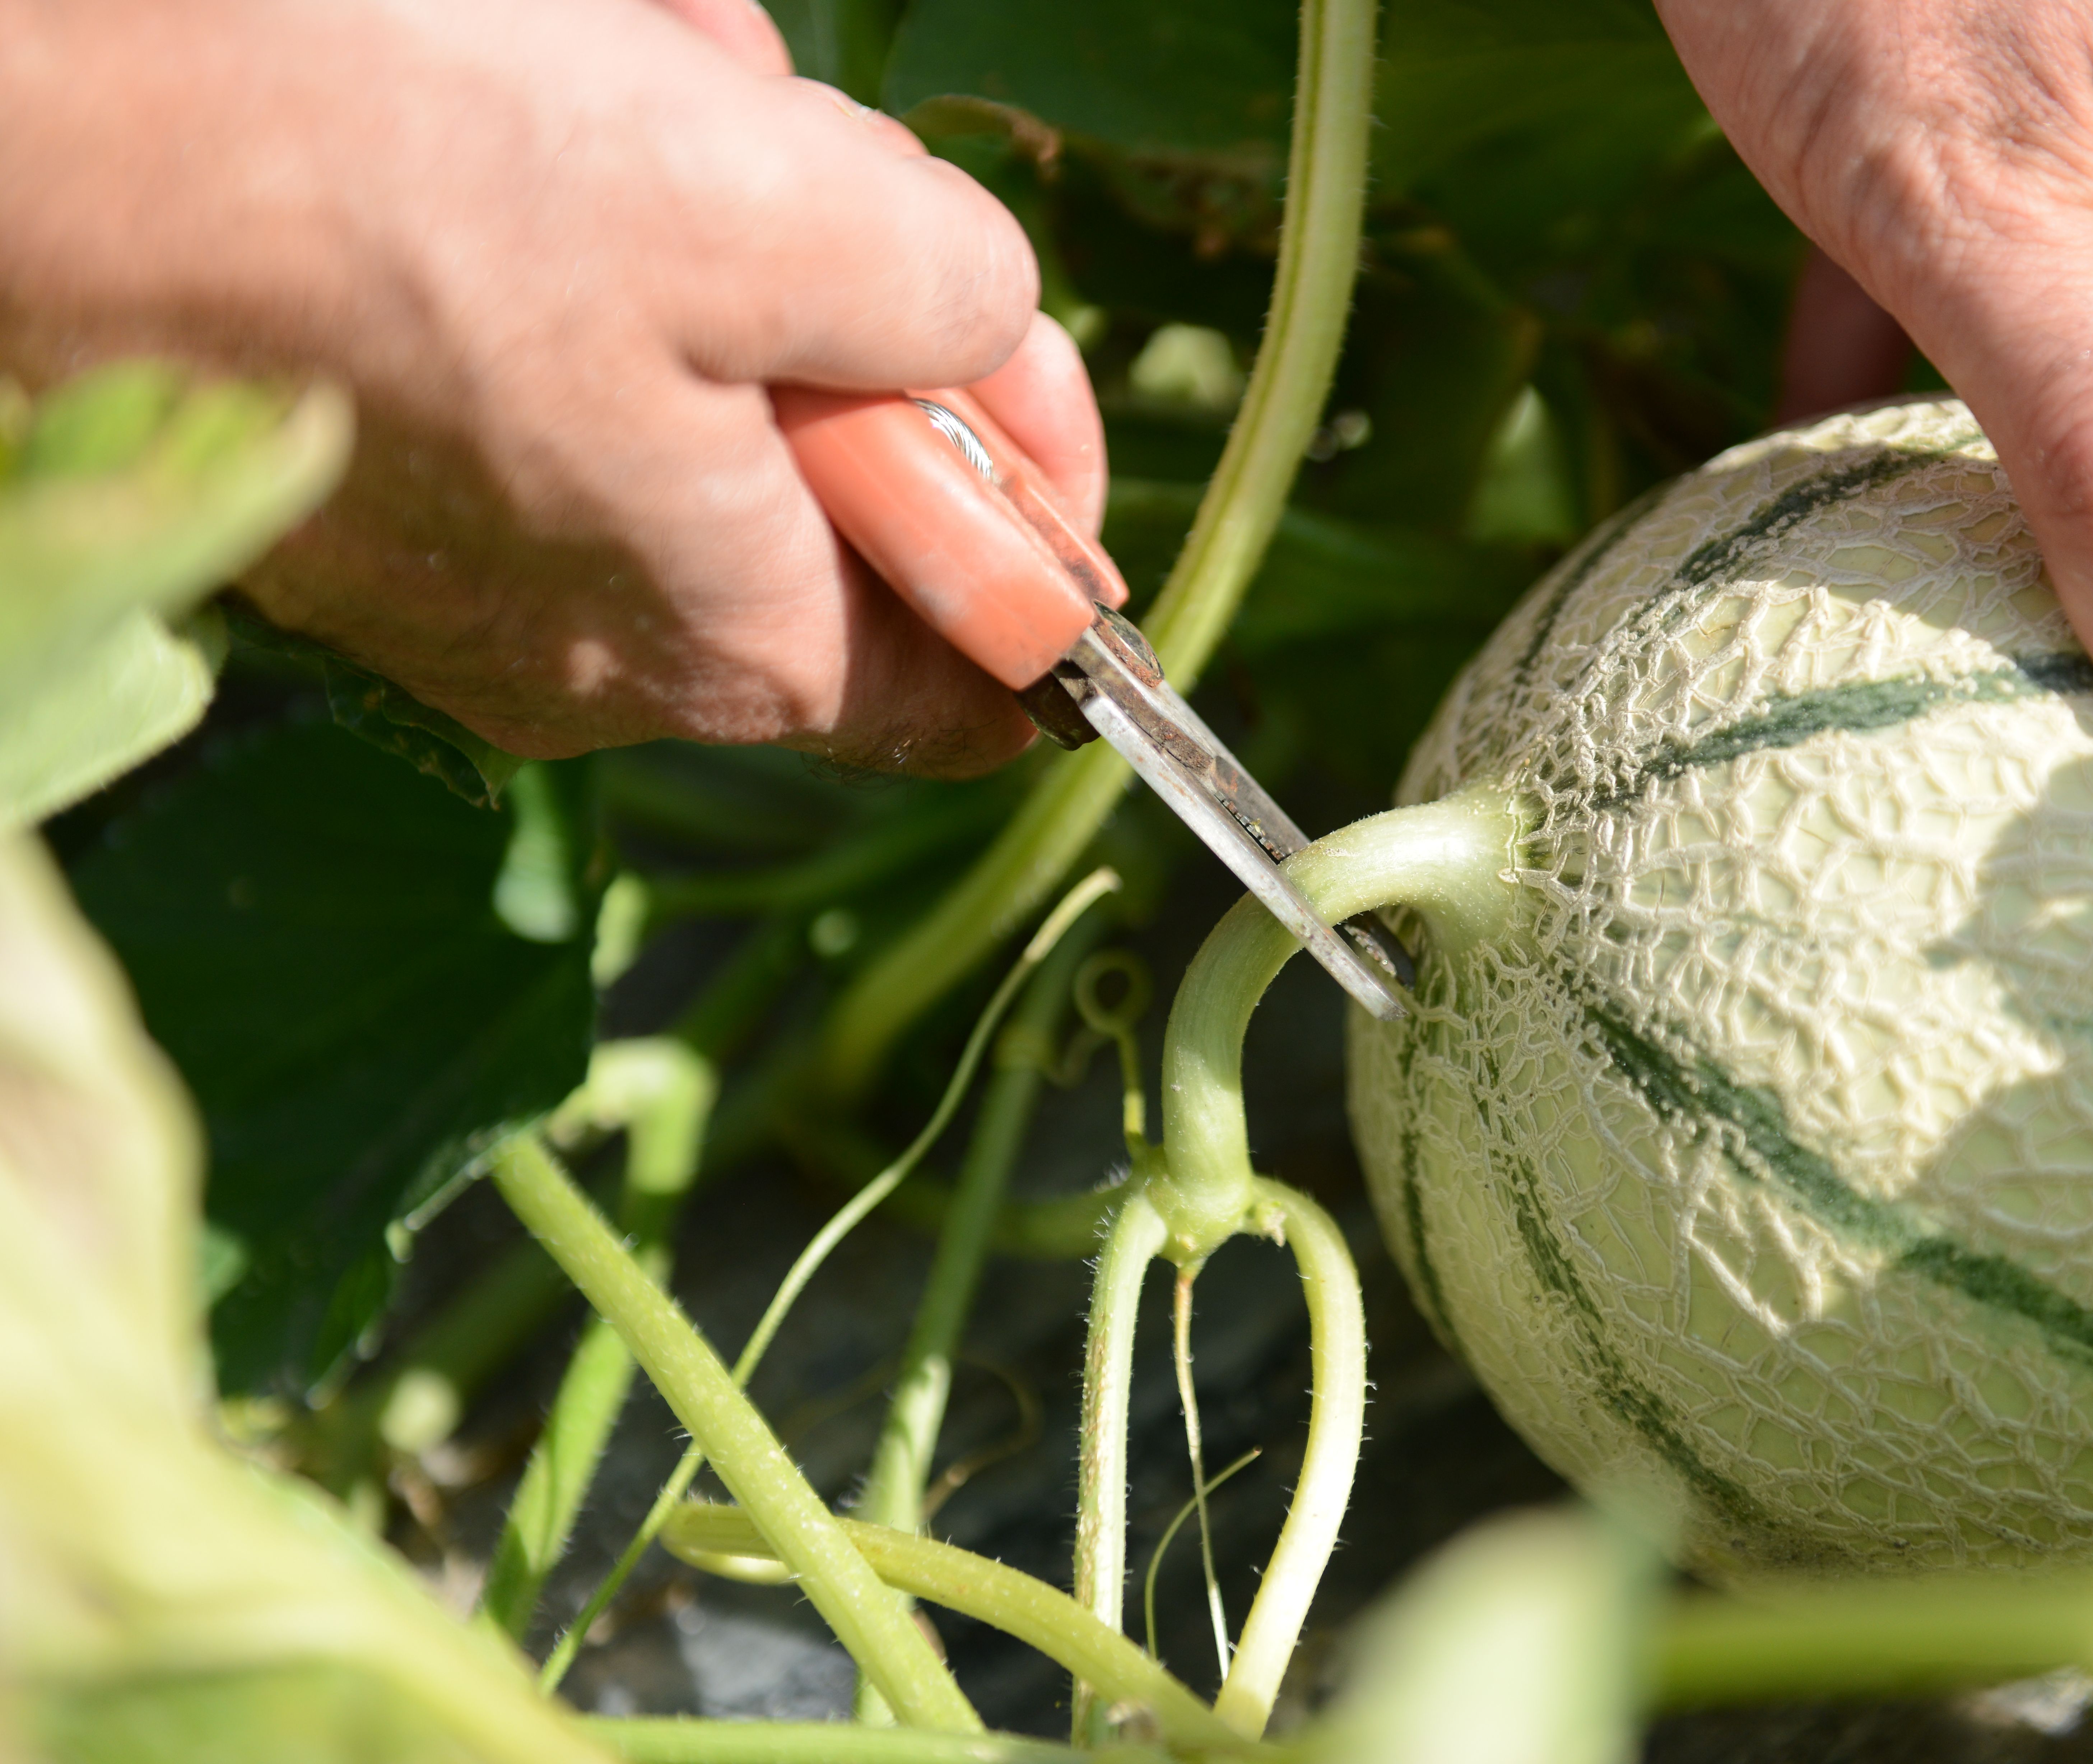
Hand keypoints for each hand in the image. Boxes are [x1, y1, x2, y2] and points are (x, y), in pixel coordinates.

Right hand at [0, 0, 1106, 775]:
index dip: (1043, 534)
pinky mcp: (391, 464)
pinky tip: (535, 91)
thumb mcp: (761, 200)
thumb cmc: (390, 174)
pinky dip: (589, 218)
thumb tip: (989, 328)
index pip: (974, 685)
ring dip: (712, 215)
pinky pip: (564, 344)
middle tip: (785, 145)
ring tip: (637, 72)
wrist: (32, 133)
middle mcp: (606, 643)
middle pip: (837, 492)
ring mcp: (482, 562)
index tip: (1027, 377)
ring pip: (699, 381)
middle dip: (846, 300)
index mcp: (729, 636)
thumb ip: (941, 294)